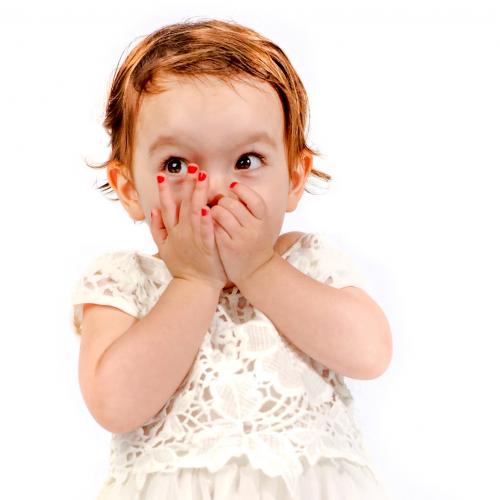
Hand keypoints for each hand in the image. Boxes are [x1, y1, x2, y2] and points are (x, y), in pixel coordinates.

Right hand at [149, 164, 228, 290]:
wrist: (193, 287)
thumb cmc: (182, 267)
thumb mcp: (163, 248)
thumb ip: (157, 228)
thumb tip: (153, 209)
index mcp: (172, 231)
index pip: (167, 206)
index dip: (165, 190)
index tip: (163, 175)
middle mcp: (181, 232)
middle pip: (184, 204)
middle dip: (188, 184)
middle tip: (193, 166)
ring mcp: (194, 239)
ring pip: (195, 212)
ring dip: (198, 194)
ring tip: (203, 178)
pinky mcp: (206, 247)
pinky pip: (206, 231)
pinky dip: (205, 220)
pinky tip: (207, 207)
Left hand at [210, 182, 275, 286]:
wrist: (257, 270)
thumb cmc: (255, 242)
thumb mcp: (259, 225)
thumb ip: (249, 208)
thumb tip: (232, 185)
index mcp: (263, 221)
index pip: (254, 199)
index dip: (242, 190)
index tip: (232, 186)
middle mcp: (254, 229)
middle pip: (233, 204)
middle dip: (222, 201)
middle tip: (220, 203)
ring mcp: (241, 238)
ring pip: (221, 213)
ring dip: (214, 210)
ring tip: (214, 213)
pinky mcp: (227, 246)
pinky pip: (214, 226)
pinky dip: (209, 222)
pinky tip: (210, 223)